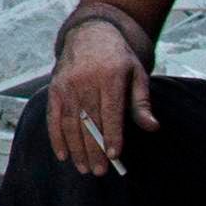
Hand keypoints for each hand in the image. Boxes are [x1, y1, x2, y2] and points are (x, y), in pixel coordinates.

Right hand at [47, 16, 153, 178]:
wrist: (90, 34)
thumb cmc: (118, 59)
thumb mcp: (137, 74)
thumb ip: (142, 102)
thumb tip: (152, 127)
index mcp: (110, 75)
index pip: (111, 111)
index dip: (112, 134)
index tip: (114, 155)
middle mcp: (86, 80)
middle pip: (89, 120)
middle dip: (94, 148)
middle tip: (99, 171)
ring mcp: (67, 84)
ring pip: (71, 122)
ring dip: (76, 148)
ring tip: (84, 168)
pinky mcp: (54, 89)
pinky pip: (54, 117)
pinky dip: (57, 138)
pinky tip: (63, 155)